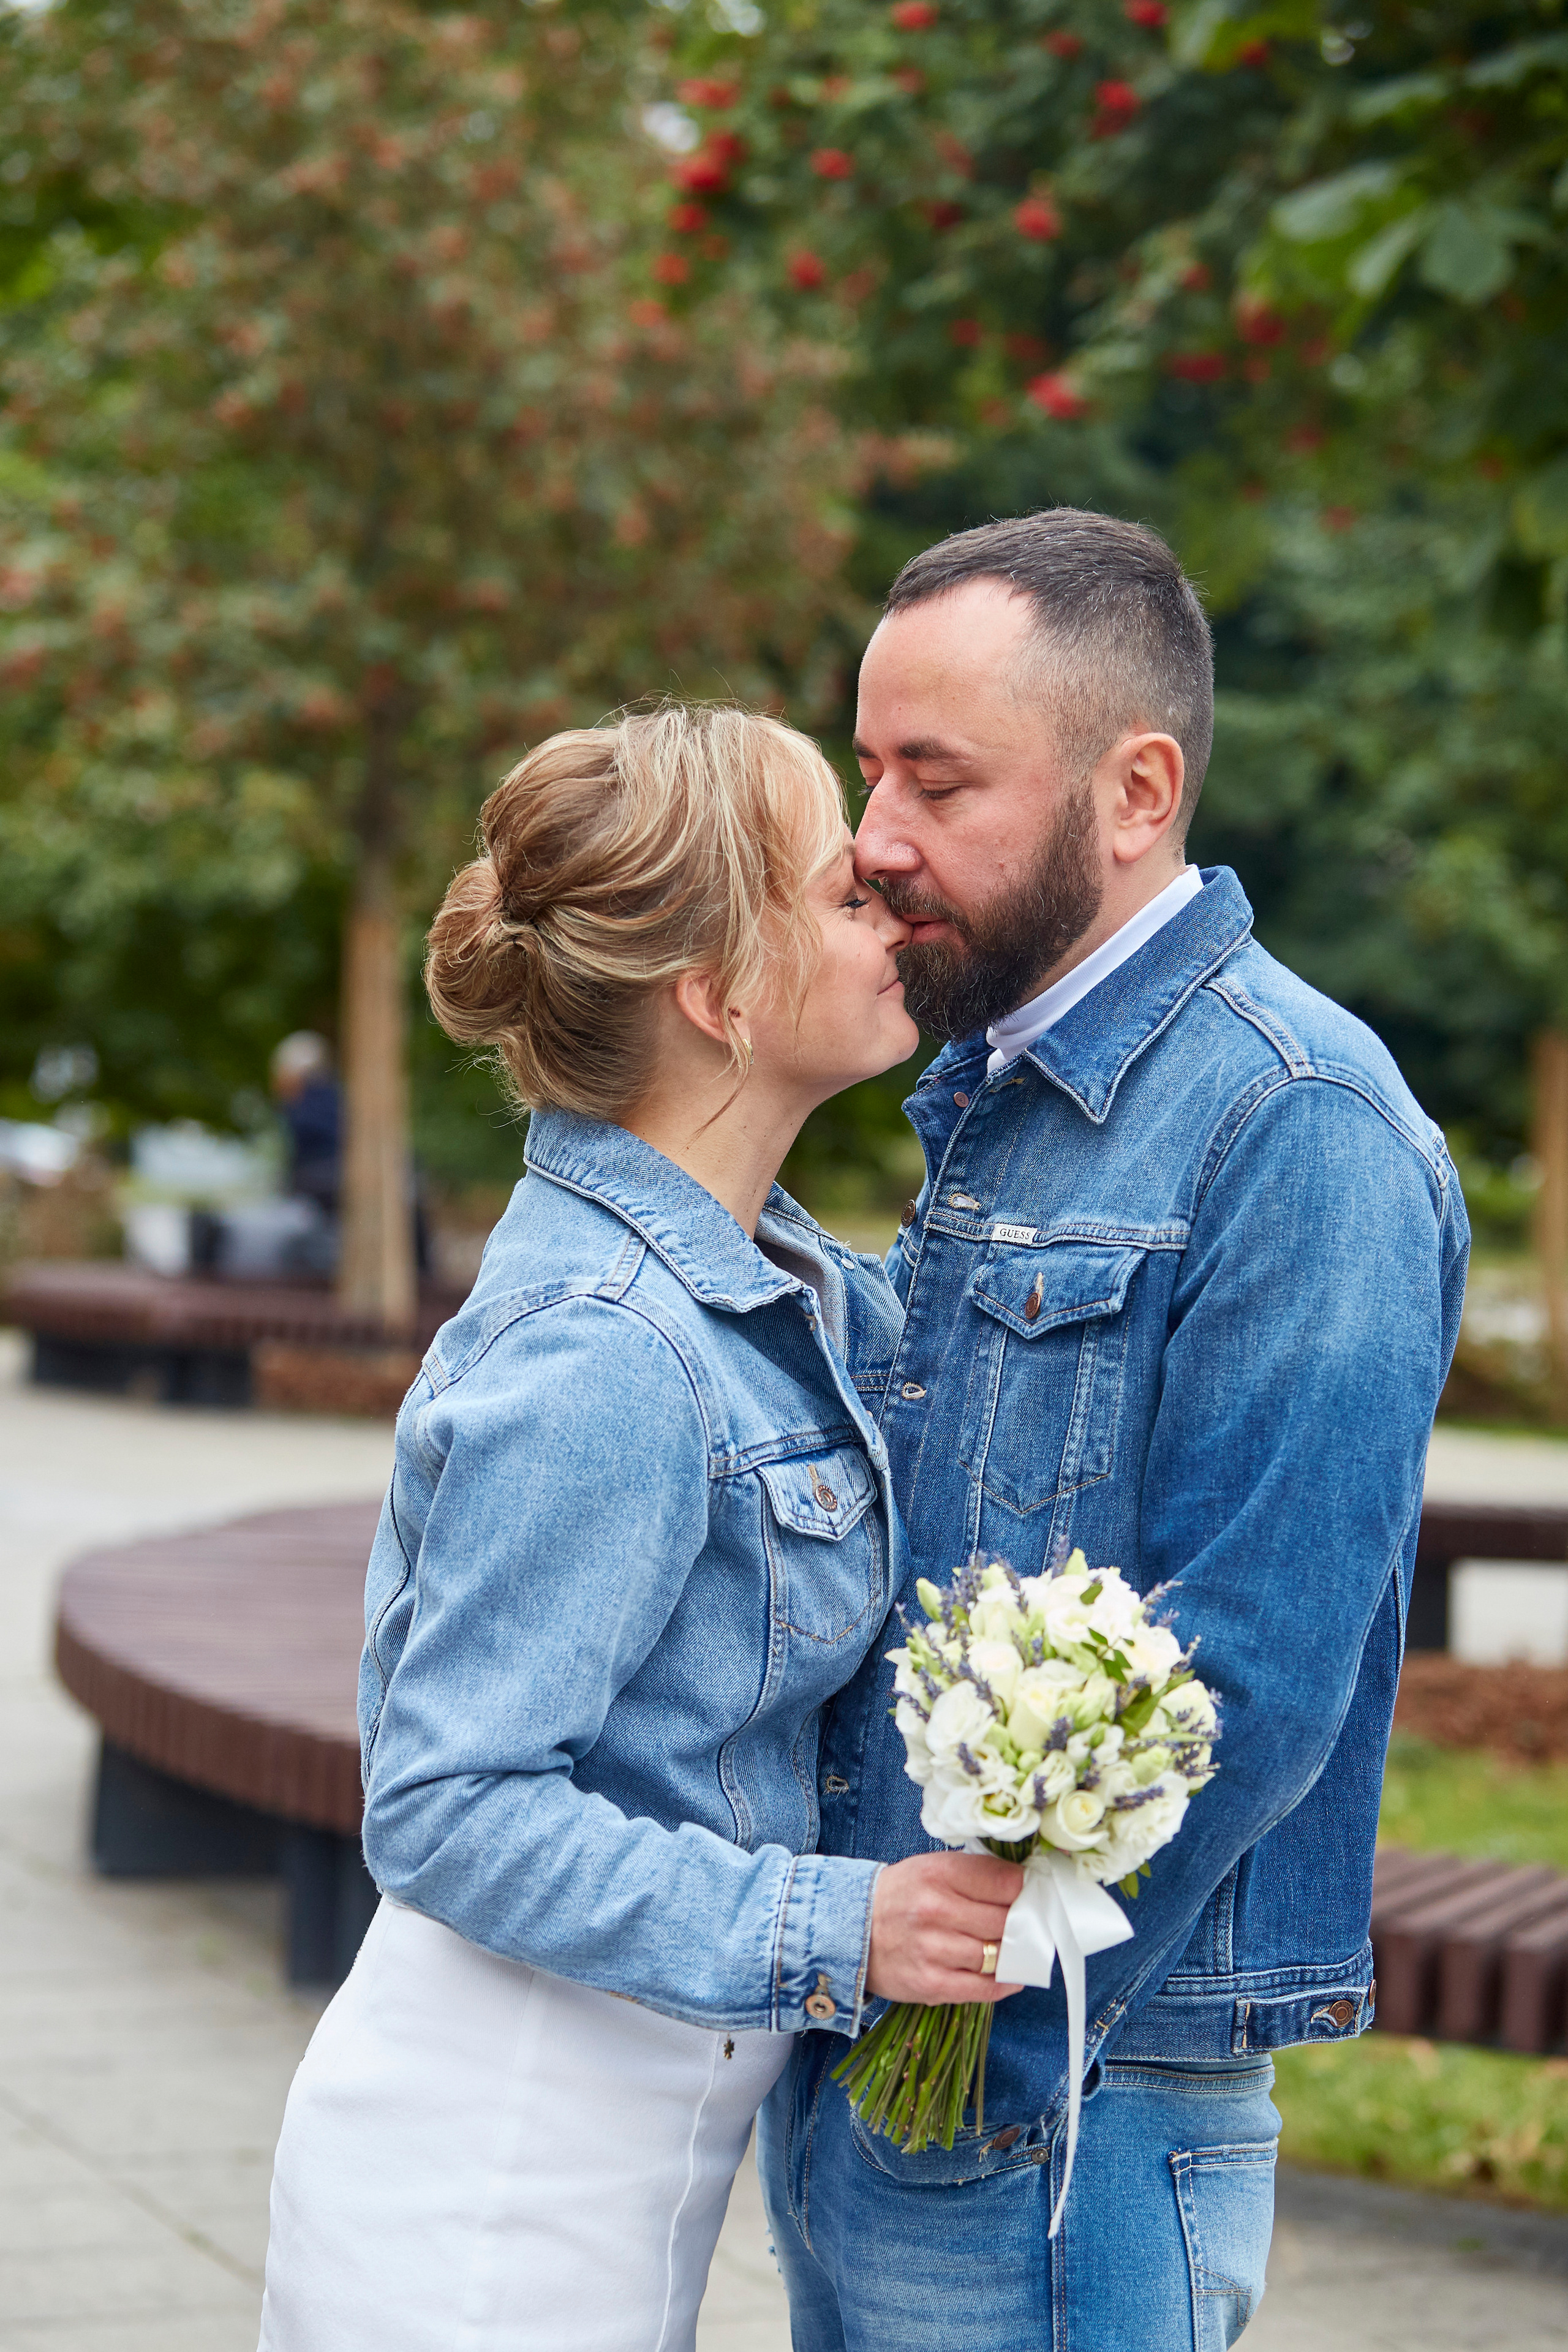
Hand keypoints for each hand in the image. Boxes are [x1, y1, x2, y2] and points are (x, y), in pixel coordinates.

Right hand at [866, 1851, 1024, 2006]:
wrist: (853, 1929)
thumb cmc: (903, 1896)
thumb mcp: (934, 1867)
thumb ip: (978, 1873)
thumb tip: (1026, 1886)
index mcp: (939, 1873)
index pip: (1005, 1882)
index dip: (1026, 1890)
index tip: (1031, 1895)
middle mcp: (935, 1910)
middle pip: (1005, 1921)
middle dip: (1023, 1923)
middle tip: (1029, 1923)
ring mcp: (933, 1951)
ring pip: (997, 1955)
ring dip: (1013, 1954)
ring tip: (1015, 1948)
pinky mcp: (931, 1985)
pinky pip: (984, 1989)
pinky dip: (1005, 1983)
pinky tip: (1011, 1976)